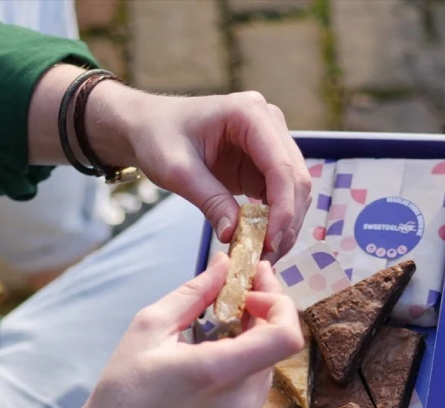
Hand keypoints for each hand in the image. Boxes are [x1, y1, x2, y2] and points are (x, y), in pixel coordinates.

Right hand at [73, 256, 303, 407]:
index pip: (285, 335)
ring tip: (218, 330)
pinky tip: (212, 364)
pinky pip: (255, 391)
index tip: (253, 289)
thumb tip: (224, 265)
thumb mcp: (149, 329)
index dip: (279, 303)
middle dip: (262, 315)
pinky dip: (243, 369)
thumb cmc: (121, 395)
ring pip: (267, 368)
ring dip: (252, 343)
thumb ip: (194, 293)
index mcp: (217, 373)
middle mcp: (239, 402)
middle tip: (236, 294)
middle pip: (276, 346)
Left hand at [88, 83, 311, 262]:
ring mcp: (270, 143)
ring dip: (285, 225)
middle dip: (287, 222)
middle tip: (267, 257)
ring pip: (294, 190)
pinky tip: (261, 242)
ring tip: (263, 255)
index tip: (271, 242)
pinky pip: (280, 196)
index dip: (283, 208)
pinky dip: (275, 221)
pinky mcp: (263, 164)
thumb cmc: (157, 137)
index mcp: (249, 113)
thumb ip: (209, 200)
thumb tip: (235, 236)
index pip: (281, 166)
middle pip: (296, 179)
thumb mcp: (177, 170)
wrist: (147, 127)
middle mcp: (268, 124)